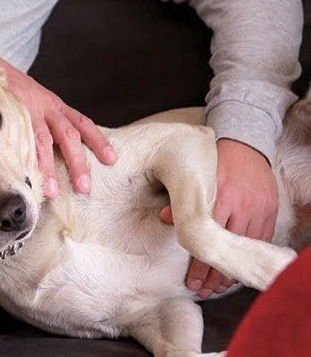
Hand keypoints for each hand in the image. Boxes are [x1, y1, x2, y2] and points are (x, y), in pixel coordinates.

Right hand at [0, 53, 116, 197]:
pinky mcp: (10, 113)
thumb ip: (47, 123)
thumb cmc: (14, 91)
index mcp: (56, 106)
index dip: (98, 141)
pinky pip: (18, 137)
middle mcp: (46, 107)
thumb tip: (59, 155)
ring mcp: (28, 110)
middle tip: (84, 187)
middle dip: (77, 162)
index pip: (83, 123)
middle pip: (68, 135)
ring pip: (43, 141)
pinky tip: (24, 175)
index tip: (112, 159)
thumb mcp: (37, 101)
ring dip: (48, 167)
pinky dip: (23, 158)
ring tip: (52, 190)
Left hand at [159, 138, 278, 297]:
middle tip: (202, 290)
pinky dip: (248, 256)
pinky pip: (261, 240)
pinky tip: (237, 269)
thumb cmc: (213, 160)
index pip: (208, 237)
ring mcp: (259, 207)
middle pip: (227, 247)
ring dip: (231, 270)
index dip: (200, 262)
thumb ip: (180, 196)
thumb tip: (164, 218)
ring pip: (245, 247)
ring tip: (217, 287)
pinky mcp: (269, 209)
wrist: (244, 143)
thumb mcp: (193, 173)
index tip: (191, 281)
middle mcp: (241, 204)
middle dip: (214, 273)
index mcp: (220, 195)